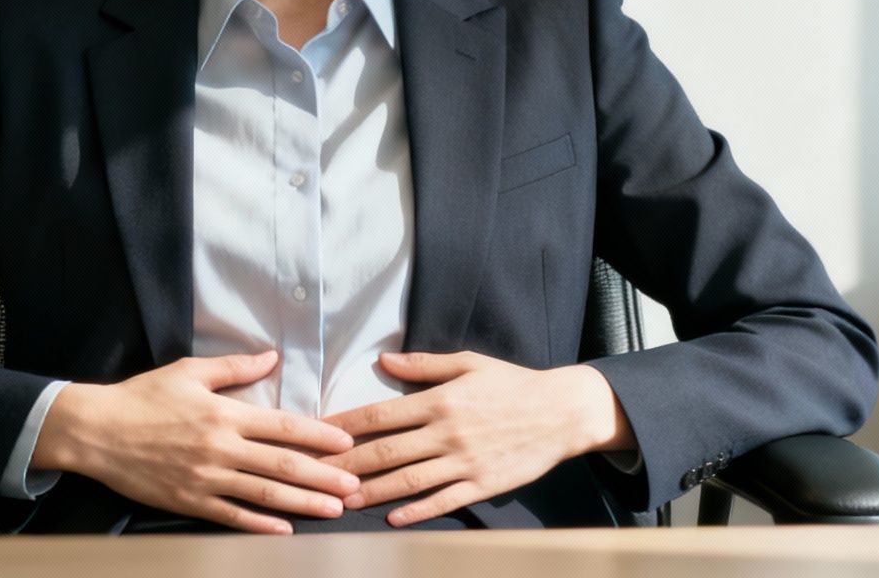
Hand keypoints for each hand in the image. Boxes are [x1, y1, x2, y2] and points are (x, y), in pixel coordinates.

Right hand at [32, 349, 361, 534]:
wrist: (97, 430)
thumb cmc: (143, 397)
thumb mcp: (189, 371)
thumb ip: (234, 367)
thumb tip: (272, 358)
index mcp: (224, 413)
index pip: (283, 426)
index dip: (320, 435)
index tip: (347, 442)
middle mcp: (220, 447)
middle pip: (282, 464)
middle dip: (324, 475)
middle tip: (356, 485)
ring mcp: (205, 478)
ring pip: (264, 493)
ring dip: (302, 502)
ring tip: (333, 509)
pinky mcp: (189, 501)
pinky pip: (231, 515)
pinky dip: (260, 524)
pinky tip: (284, 530)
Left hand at [317, 350, 629, 526]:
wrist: (561, 412)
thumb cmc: (512, 383)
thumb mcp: (469, 363)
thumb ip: (424, 365)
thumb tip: (384, 360)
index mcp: (439, 400)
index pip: (381, 414)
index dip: (346, 425)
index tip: (319, 434)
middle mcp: (447, 432)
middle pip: (386, 451)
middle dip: (347, 464)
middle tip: (317, 474)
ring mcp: (464, 461)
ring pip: (408, 480)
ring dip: (372, 492)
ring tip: (343, 500)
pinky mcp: (482, 484)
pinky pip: (443, 501)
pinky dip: (416, 511)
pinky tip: (392, 519)